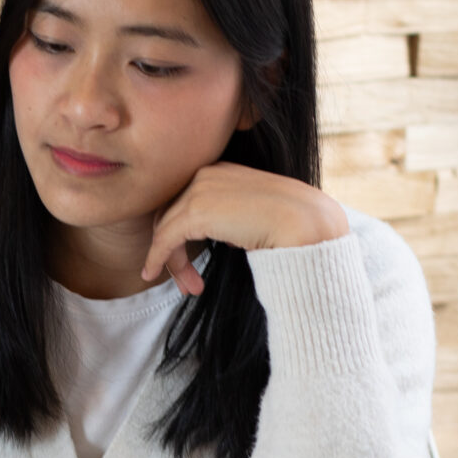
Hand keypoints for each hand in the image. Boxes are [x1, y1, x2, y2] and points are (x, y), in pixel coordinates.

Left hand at [140, 163, 349, 295]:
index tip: (190, 262)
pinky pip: (164, 238)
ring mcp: (199, 189)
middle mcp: (206, 173)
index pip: (184, 201)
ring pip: (165, 229)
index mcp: (221, 169)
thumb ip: (233, 217)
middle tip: (187, 282)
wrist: (306, 223)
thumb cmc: (290, 224)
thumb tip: (224, 236)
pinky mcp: (195, 211)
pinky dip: (157, 257)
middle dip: (172, 250)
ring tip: (189, 288)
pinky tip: (151, 273)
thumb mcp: (255, 214)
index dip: (180, 233)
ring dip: (172, 262)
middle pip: (169, 214)